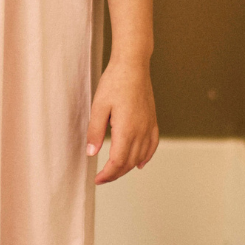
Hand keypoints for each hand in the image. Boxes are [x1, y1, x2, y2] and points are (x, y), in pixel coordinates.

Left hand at [86, 57, 159, 184]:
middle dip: (115, 174)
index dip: (107, 174)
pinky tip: (140, 163)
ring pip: (140, 156)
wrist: (133, 66)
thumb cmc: (114, 83)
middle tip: (102, 178)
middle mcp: (141, 131)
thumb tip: (91, 153)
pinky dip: (146, 157)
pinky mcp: (152, 120)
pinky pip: (152, 145)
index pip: (117, 162)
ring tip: (115, 172)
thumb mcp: (98, 107)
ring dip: (128, 167)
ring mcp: (149, 126)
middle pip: (129, 162)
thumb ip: (95, 132)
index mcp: (126, 130)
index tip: (97, 179)